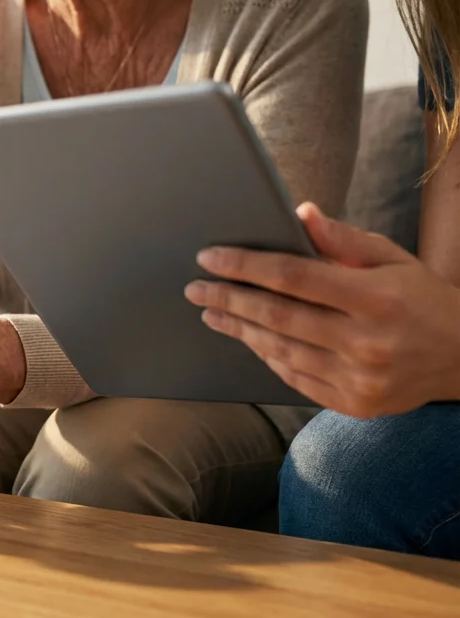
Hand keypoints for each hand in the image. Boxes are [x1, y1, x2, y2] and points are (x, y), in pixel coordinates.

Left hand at [185, 202, 459, 417]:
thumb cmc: (422, 299)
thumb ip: (343, 240)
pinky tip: (249, 338)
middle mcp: (367, 342)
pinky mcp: (355, 404)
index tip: (210, 257)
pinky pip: (295, 378)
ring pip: (281, 350)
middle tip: (195, 288)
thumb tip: (299, 213)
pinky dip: (268, 356)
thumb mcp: (393, 259)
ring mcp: (360, 378)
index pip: (293, 277)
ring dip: (240, 330)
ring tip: (212, 312)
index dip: (245, 266)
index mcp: (377, 298)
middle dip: (229, 299)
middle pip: (278, 317)